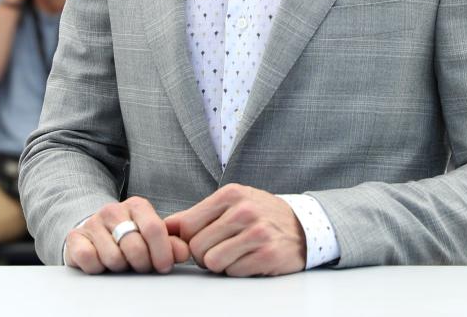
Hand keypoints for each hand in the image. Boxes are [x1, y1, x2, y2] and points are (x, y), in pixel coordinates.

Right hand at [66, 196, 189, 273]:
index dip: (162, 253)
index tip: (164, 267)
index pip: (154, 229)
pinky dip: (98, 268)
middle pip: (135, 247)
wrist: (95, 232)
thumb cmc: (128, 235)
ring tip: (121, 261)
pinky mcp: (75, 237)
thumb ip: (170, 243)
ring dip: (119, 267)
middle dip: (142, 264)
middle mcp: (114, 210)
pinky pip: (90, 260)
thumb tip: (183, 253)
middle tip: (141, 267)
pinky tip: (102, 262)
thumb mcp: (151, 237)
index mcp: (137, 206)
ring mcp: (93, 222)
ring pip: (113, 257)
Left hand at [164, 184, 305, 276]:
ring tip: (235, 253)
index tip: (201, 240)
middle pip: (197, 247)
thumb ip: (197, 215)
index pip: (187, 225)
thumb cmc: (261, 215)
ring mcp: (257, 232)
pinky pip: (233, 272)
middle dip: (204, 255)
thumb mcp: (231, 203)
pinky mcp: (267, 254)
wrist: (303, 227)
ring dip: (221, 264)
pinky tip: (250, 258)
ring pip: (213, 262)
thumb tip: (164, 227)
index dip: (189, 240)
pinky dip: (238, 270)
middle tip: (221, 249)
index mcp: (231, 194)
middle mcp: (244, 210)